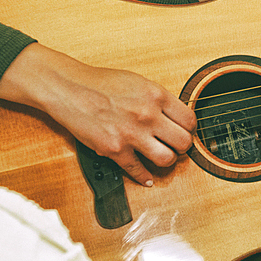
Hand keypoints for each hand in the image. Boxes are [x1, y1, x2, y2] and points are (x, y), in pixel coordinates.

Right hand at [0, 43, 196, 186]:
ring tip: (161, 157)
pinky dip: (144, 177)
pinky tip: (147, 177)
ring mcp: (132, 134)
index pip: (190, 120)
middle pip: (183, 142)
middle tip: (175, 146)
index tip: (185, 132)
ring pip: (166, 160)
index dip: (190, 129)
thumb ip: (158, 99)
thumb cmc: (101, 83)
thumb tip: (176, 117)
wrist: (70, 89)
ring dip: (166, 162)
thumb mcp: (138, 82)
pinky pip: (138, 171)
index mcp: (156, 95)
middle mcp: (147, 115)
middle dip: (181, 147)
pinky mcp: (115, 150)